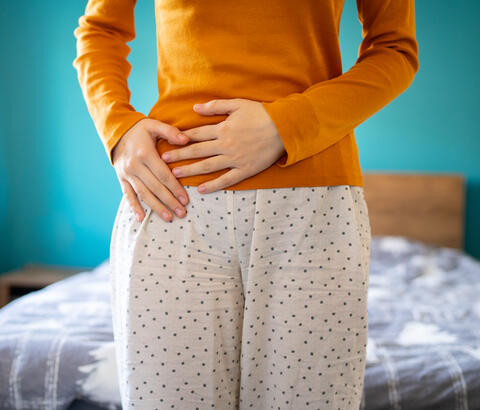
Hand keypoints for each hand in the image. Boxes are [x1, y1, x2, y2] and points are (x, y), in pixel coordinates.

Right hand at [112, 118, 191, 222]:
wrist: (116, 131)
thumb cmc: (139, 129)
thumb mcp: (154, 125)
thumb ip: (170, 132)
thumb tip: (186, 140)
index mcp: (145, 153)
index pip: (163, 175)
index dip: (175, 188)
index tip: (186, 200)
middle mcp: (134, 165)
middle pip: (155, 187)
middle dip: (169, 201)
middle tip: (182, 213)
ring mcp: (126, 173)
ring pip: (143, 194)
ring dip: (156, 207)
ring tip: (168, 218)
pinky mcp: (121, 178)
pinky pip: (127, 195)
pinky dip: (134, 207)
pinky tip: (141, 218)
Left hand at [160, 98, 285, 193]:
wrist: (284, 128)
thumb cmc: (262, 114)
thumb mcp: (237, 104)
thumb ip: (215, 107)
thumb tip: (195, 107)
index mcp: (223, 128)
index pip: (196, 134)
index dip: (180, 139)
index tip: (166, 142)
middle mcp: (226, 145)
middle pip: (197, 151)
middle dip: (179, 155)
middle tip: (163, 161)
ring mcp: (235, 159)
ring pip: (208, 166)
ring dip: (191, 170)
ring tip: (175, 175)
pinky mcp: (245, 170)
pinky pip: (227, 179)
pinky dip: (214, 185)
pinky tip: (201, 189)